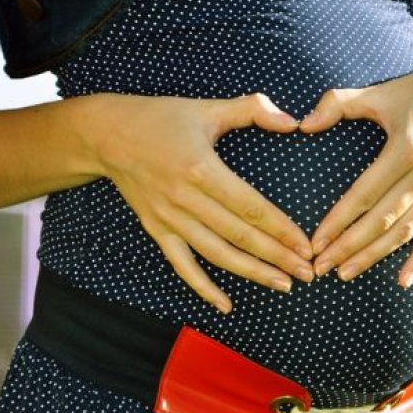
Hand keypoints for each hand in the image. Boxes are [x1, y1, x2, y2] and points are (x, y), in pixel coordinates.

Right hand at [87, 93, 313, 312]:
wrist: (105, 135)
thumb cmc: (162, 118)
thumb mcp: (208, 108)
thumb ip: (254, 109)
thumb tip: (292, 121)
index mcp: (202, 169)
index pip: (251, 208)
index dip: (281, 229)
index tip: (306, 245)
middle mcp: (185, 199)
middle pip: (239, 236)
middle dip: (277, 257)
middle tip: (307, 273)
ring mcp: (169, 219)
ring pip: (217, 254)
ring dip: (252, 273)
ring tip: (283, 285)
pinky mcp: (156, 230)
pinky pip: (182, 265)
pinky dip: (203, 287)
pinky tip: (227, 305)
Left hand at [298, 60, 412, 287]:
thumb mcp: (379, 92)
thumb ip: (338, 104)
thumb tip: (302, 124)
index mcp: (407, 148)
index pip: (365, 194)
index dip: (338, 221)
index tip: (315, 242)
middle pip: (383, 220)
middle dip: (349, 246)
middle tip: (321, 266)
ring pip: (406, 231)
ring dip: (375, 256)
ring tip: (346, 273)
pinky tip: (402, 281)